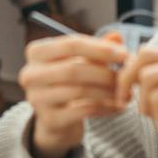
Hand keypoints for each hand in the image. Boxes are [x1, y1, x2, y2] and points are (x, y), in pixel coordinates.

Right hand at [17, 33, 130, 157]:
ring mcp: (37, 98)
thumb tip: (116, 37)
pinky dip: (105, 107)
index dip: (100, 48)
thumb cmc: (68, 83)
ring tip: (125, 92)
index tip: (124, 53)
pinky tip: (118, 106)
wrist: (56, 120)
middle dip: (105, 72)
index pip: (71, 44)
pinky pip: (83, 111)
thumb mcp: (81, 61)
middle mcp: (30, 74)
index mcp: (36, 52)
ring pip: (79, 90)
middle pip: (74, 69)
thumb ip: (97, 48)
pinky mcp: (49, 120)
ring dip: (107, 91)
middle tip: (126, 77)